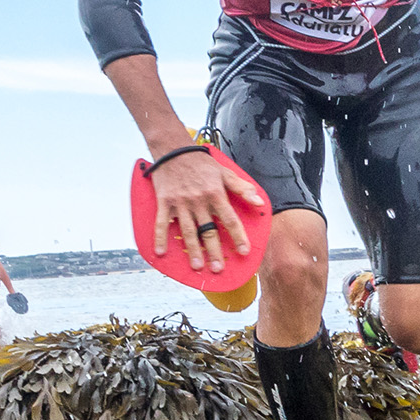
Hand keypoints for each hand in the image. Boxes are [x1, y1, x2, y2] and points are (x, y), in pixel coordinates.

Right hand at [150, 149, 262, 273]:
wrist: (173, 150)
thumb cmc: (201, 162)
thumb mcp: (225, 172)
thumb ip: (241, 188)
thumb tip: (258, 201)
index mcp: (216, 194)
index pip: (230, 220)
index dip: (238, 236)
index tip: (243, 251)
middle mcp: (199, 201)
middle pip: (209, 230)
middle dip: (214, 251)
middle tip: (218, 269)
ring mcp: (180, 203)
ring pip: (188, 231)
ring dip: (192, 250)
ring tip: (197, 266)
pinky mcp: (164, 202)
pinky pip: (161, 223)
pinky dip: (160, 238)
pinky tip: (161, 253)